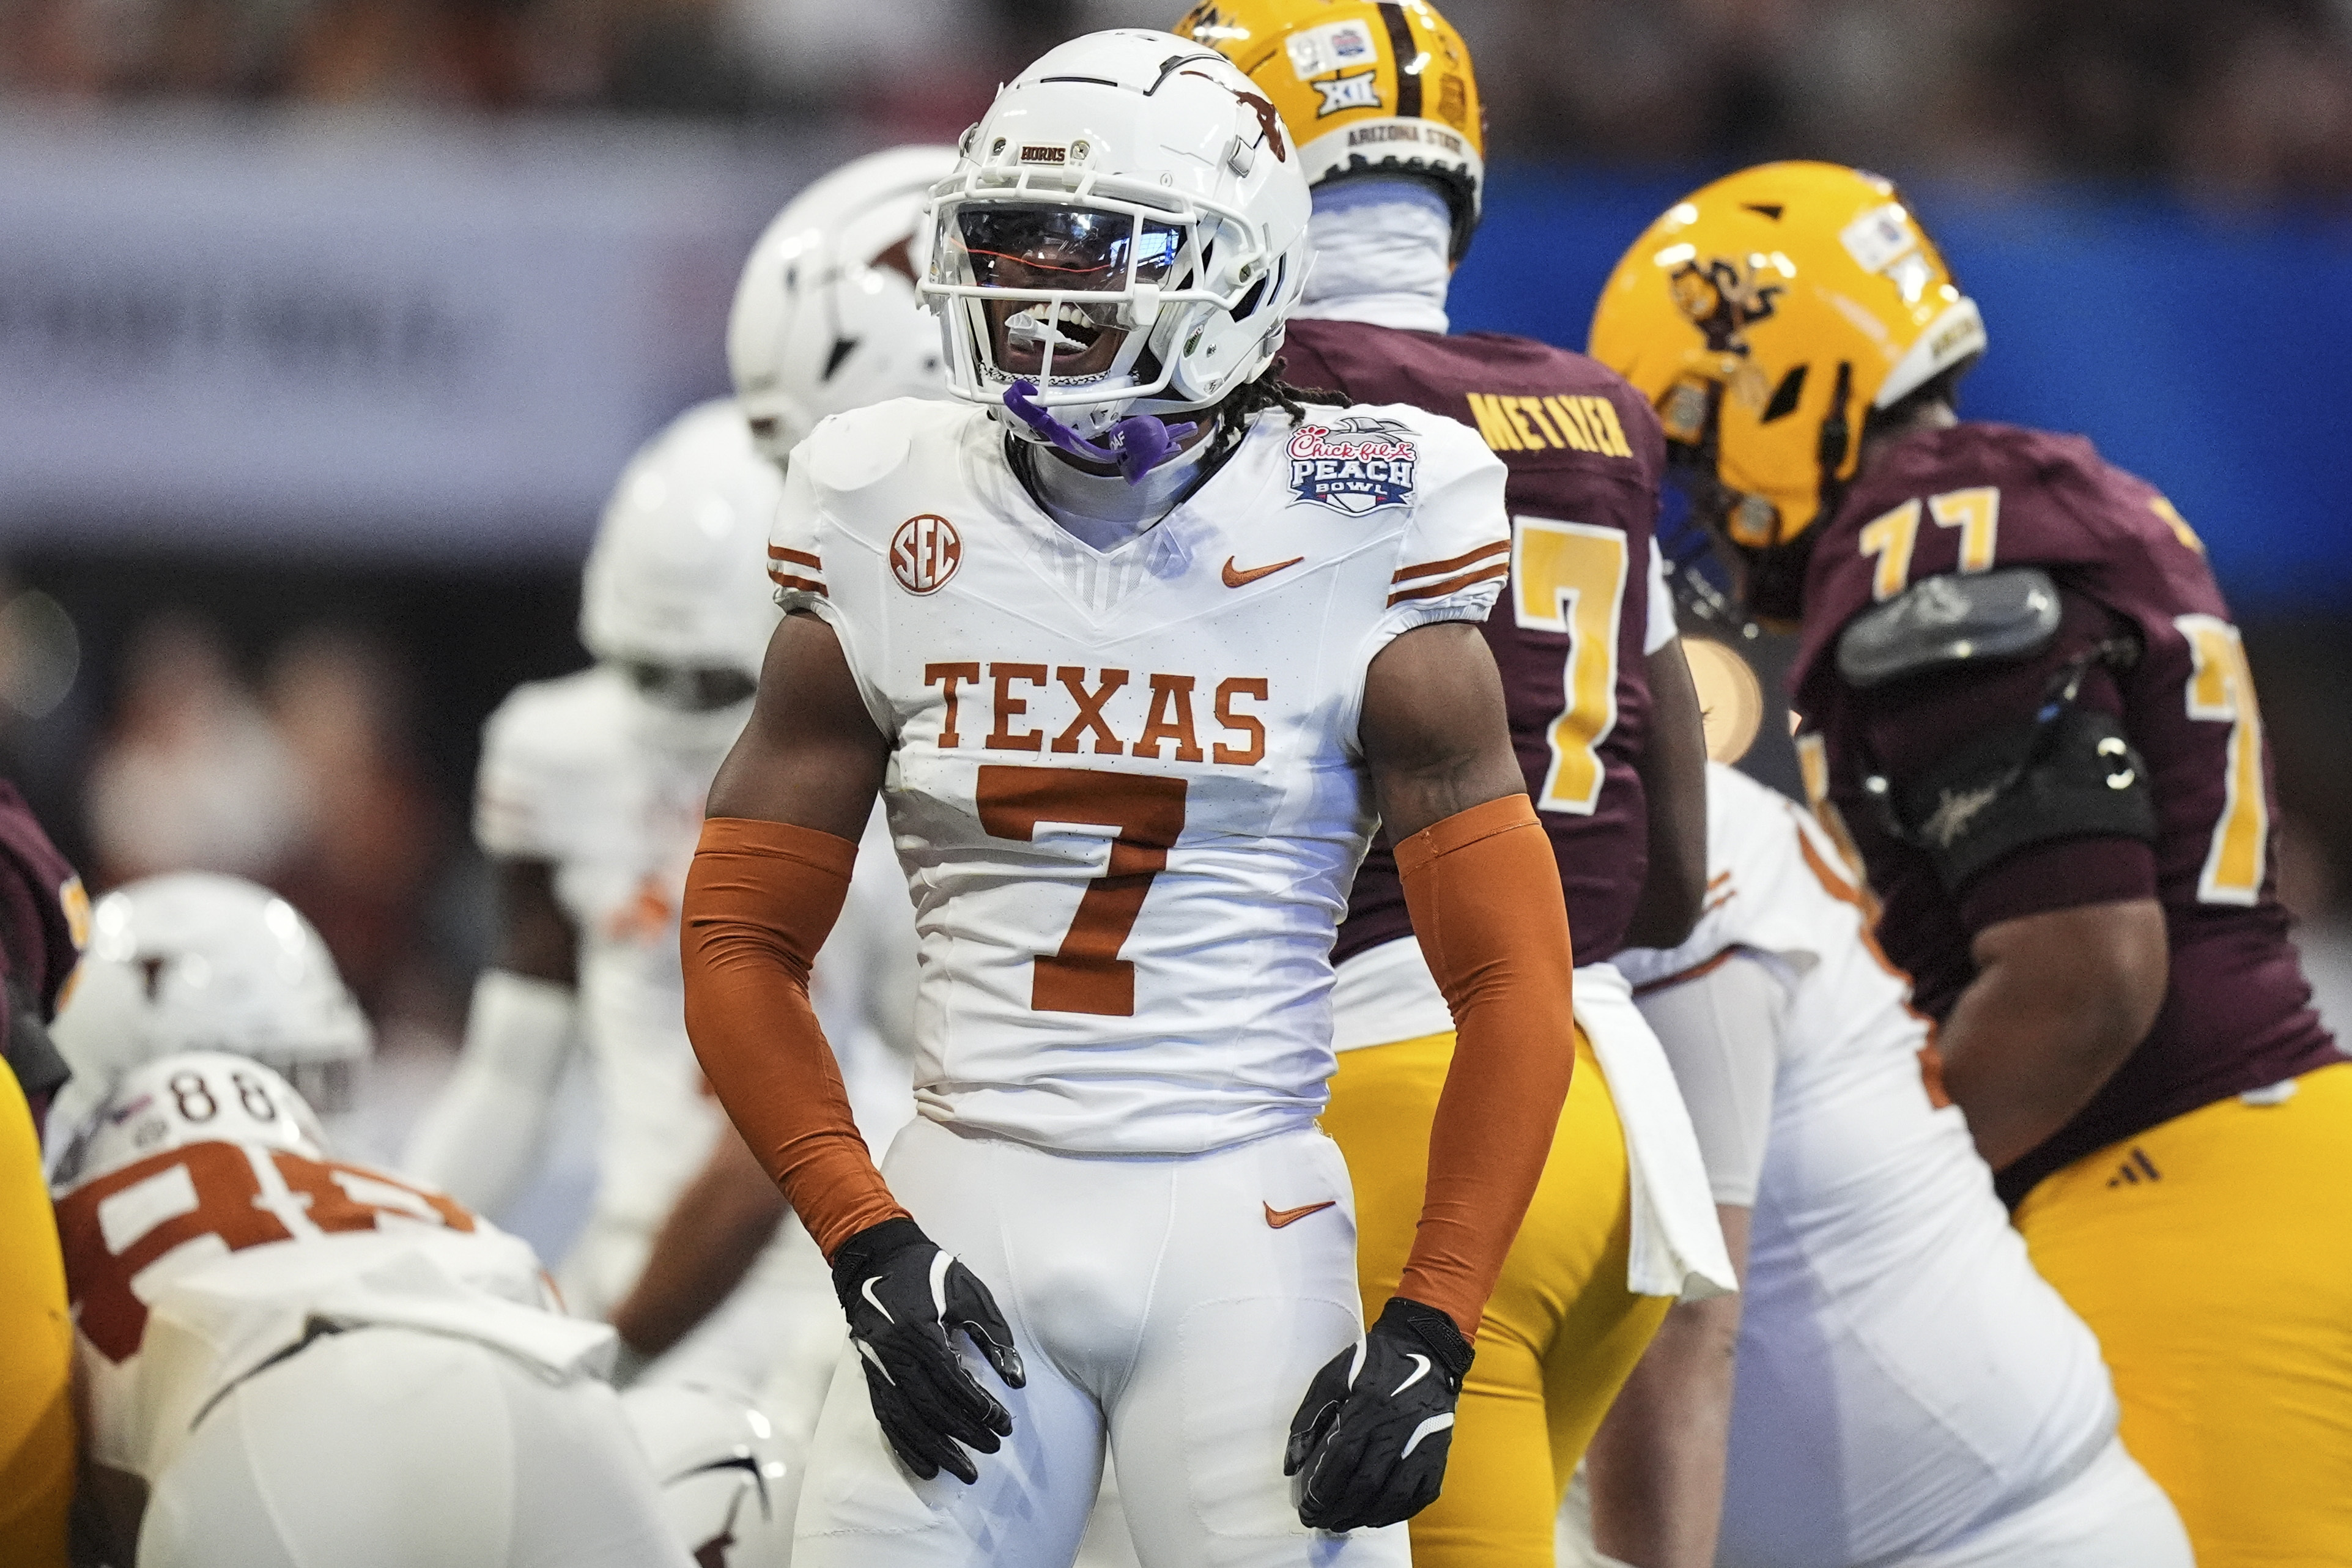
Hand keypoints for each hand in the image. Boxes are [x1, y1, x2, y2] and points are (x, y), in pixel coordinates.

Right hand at [831, 1217, 1025, 1482]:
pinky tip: (926, 1465)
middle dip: (965, 1433)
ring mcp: (879, 1367)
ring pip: (907, 1421)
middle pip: (930, 1407)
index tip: (1004, 1423)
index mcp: (918, 1331)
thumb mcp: (968, 1292)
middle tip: (994, 1448)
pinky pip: (887, 1418)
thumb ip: (993, 1334)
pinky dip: (905, 1446)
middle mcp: (894, 1355)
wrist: (875, 1257)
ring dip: (937, 1449)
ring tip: (964, 1471)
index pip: (952, 1381)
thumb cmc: (929, 1271)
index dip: (980, 1407)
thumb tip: (1016, 1378)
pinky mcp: (872, 1375)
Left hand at [1286, 1296, 1472, 1530]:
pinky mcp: (1439, 1452)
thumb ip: (1309, 1416)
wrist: (1426, 1349)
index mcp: (1369, 1405)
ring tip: (1342, 1523)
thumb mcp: (1333, 1376)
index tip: (1306, 1508)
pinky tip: (1376, 1516)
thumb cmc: (1373, 1363)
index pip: (1342, 1458)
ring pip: (1394, 1494)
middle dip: (1338, 1509)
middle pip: (1366, 1482)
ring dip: (1365, 1516)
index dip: (1322, 1491)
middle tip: (1320, 1521)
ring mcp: (1423, 1442)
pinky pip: (1421, 1494)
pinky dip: (1397, 1512)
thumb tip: (1291, 1463)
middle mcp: (1398, 1426)